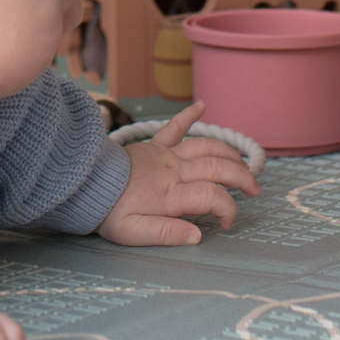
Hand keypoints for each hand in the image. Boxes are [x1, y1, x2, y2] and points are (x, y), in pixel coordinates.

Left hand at [98, 104, 262, 246]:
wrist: (83, 184)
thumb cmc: (108, 212)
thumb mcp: (133, 233)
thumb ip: (166, 234)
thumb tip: (197, 235)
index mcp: (170, 195)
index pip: (213, 196)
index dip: (229, 210)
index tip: (227, 224)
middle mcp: (173, 170)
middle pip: (217, 167)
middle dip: (242, 178)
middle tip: (255, 190)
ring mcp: (165, 154)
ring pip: (205, 146)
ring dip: (228, 152)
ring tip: (244, 163)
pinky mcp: (154, 145)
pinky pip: (174, 126)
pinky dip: (189, 114)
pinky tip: (202, 105)